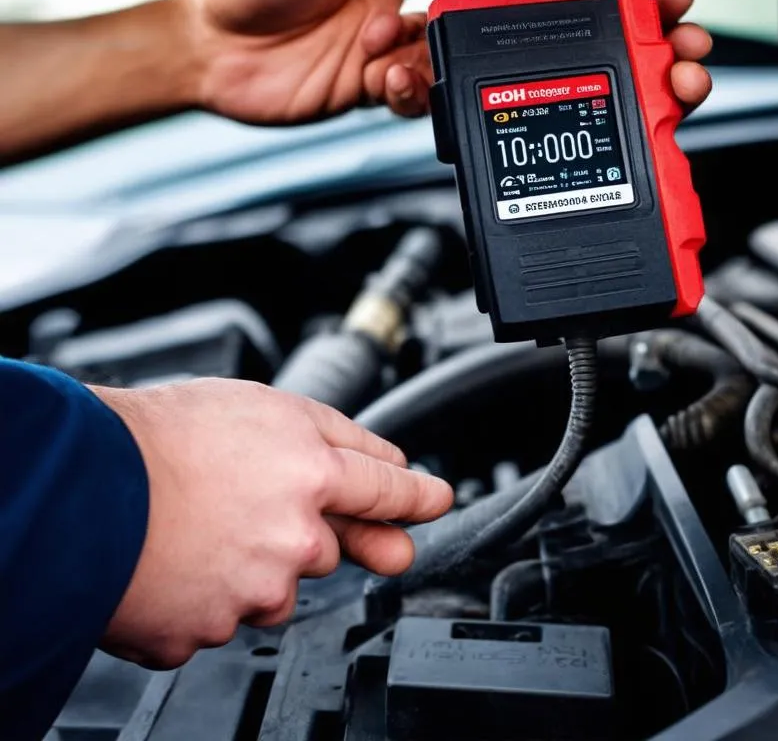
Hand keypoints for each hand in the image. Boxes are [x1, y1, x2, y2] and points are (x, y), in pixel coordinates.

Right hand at [95, 378, 452, 668]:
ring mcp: (249, 592)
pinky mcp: (204, 632)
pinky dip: (206, 593)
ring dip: (256, 566)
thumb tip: (386, 462)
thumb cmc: (161, 438)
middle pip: (328, 546)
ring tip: (203, 529)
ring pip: (276, 588)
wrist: (80, 491)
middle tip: (289, 523)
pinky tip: (178, 561)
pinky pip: (221, 616)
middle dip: (316, 533)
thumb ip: (334, 433)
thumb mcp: (262, 405)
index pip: (387, 490)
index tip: (437, 501)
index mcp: (312, 475)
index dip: (418, 497)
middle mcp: (292, 539)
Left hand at [184, 0, 712, 121]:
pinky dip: (415, 94)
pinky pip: (435, 101)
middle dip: (578, 31)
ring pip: (483, 65)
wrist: (212, 52)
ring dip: (470, 69)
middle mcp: (432, 0)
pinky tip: (381, 78)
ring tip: (406, 56)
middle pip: (522, 16)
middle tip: (626, 45)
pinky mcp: (399, 93)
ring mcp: (419, 50)